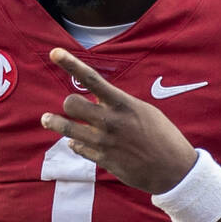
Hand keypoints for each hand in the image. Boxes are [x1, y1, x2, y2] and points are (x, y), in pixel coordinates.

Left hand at [40, 48, 197, 194]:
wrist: (174, 169)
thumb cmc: (162, 136)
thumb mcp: (144, 111)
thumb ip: (119, 105)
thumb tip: (97, 104)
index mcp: (123, 104)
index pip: (92, 79)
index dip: (71, 64)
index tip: (54, 52)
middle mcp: (111, 121)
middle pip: (72, 103)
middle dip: (68, 104)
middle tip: (70, 107)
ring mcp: (104, 141)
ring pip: (67, 129)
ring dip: (54, 123)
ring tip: (47, 119)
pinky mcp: (103, 160)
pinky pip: (78, 148)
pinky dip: (75, 144)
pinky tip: (76, 143)